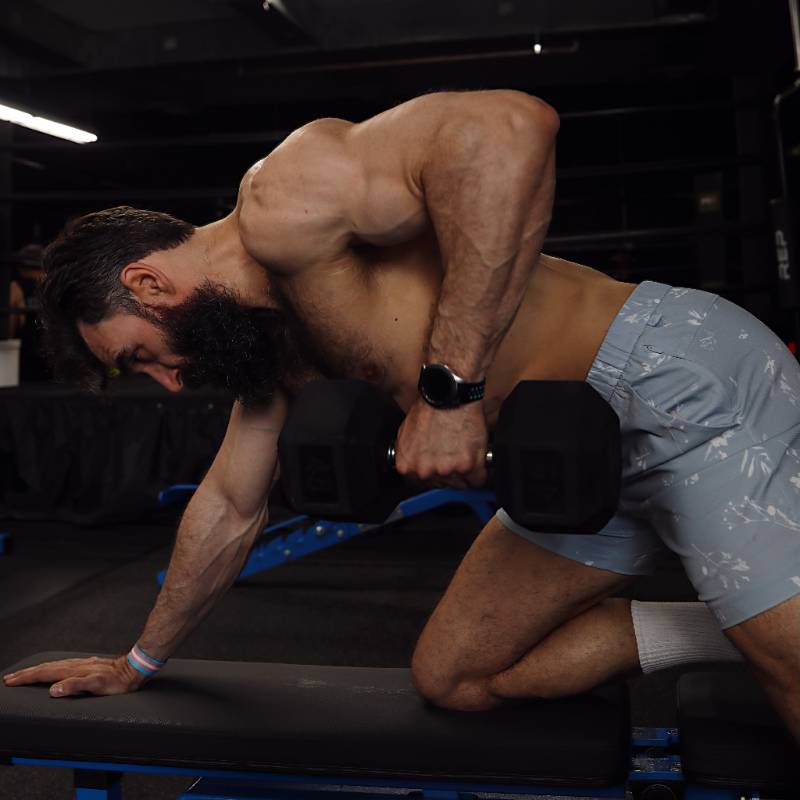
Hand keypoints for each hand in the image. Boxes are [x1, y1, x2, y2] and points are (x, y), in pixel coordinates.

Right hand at [3, 655, 146, 697]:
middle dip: (27, 673)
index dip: (27, 677)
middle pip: (47, 668)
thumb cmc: (118, 682)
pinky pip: (66, 665)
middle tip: (10, 677)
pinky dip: (54, 667)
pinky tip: (55, 668)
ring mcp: (83, 664)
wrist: (135, 669)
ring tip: (27, 672)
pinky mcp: (90, 665)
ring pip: (55, 665)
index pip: (45, 674)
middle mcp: (77, 665)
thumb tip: (53, 690)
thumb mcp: (97, 686)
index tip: (11, 680)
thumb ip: (75, 686)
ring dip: (38, 669)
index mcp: (75, 670)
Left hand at [395, 399, 487, 488]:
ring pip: (461, 483)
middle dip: (449, 472)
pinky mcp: (469, 465)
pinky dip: (479, 471)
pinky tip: (475, 458)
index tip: (440, 468)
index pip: (422, 484)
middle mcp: (426, 471)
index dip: (433, 474)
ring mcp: (448, 469)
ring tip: (462, 449)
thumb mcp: (406, 432)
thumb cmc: (430, 408)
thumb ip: (410, 455)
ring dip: (464, 470)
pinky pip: (478, 480)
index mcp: (408, 465)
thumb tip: (416, 464)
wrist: (450, 395)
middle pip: (442, 484)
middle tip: (453, 453)